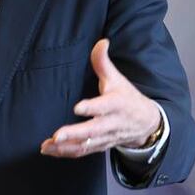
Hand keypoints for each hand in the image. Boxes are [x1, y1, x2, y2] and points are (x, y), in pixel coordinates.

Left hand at [40, 39, 161, 157]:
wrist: (146, 123)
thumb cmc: (127, 98)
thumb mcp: (117, 78)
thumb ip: (103, 62)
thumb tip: (101, 41)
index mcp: (116, 104)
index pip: (105, 106)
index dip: (92, 107)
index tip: (78, 107)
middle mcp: (111, 123)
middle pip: (94, 130)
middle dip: (75, 134)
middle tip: (57, 135)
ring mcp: (105, 137)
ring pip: (86, 145)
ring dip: (66, 147)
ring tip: (48, 145)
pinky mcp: (99, 146)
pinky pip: (82, 152)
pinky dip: (66, 153)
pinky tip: (50, 150)